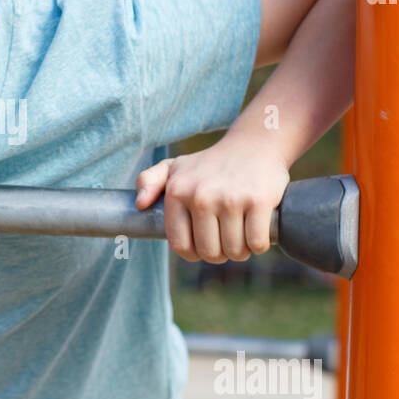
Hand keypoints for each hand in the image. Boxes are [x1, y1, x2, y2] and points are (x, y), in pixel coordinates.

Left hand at [135, 140, 290, 263]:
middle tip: (226, 241)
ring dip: (240, 252)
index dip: (193, 254)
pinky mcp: (258, 201)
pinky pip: (256, 243)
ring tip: (241, 236)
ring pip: (234, 251)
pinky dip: (258, 246)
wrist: (254, 144)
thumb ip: (149, 182)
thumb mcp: (175, 167)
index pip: (180, 245)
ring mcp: (230, 198)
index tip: (203, 247)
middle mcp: (201, 195)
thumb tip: (140, 204)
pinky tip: (257, 232)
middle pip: (208, 252)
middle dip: (219, 255)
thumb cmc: (211, 163)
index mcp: (177, 191)